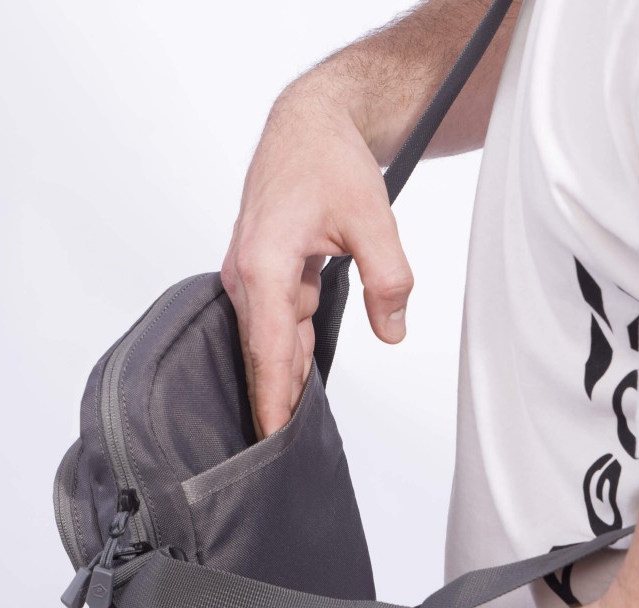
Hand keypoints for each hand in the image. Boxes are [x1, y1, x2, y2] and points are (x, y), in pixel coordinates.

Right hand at [221, 76, 412, 437]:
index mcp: (264, 265)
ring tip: (297, 422)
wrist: (307, 127)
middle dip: (278, 398)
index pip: (270, 350)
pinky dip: (294, 345)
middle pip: (265, 353)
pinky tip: (306, 372)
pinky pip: (278, 321)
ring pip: (273, 339)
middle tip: (286, 450)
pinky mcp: (260, 274)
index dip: (272, 400)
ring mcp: (249, 276)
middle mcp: (246, 275)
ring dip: (291, 372)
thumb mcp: (373, 219)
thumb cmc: (328, 162)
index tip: (269, 441)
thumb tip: (392, 330)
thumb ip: (388, 279)